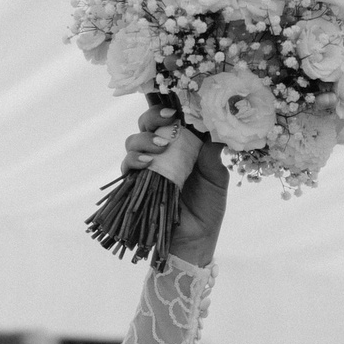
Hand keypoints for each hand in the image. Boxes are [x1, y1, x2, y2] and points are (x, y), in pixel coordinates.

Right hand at [125, 98, 227, 266]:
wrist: (195, 240)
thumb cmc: (208, 209)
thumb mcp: (217, 179)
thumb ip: (212, 154)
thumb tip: (214, 126)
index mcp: (183, 145)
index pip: (171, 118)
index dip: (168, 105)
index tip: (177, 103)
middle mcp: (162, 151)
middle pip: (147, 122)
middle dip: (153, 116)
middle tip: (168, 120)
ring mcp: (148, 166)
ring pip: (134, 140)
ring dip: (144, 138)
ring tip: (161, 147)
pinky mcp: (136, 183)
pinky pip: (127, 165)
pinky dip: (134, 159)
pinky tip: (147, 162)